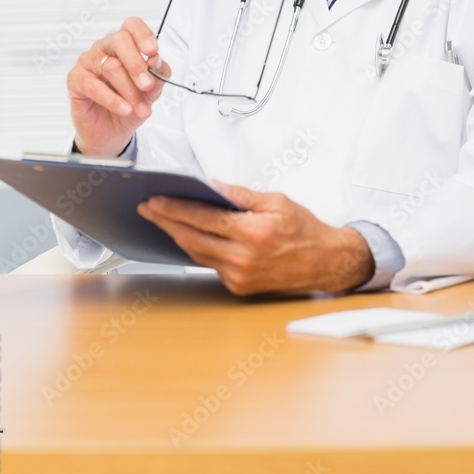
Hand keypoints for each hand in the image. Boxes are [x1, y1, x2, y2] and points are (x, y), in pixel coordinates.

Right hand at [67, 17, 171, 157]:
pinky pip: (94, 86)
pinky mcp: (76, 80)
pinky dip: (113, 99)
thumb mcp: (151, 91)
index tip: (153, 52)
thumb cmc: (130, 104)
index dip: (143, 35)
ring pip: (110, 67)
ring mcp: (88, 62)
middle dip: (137, 65)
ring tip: (140, 108)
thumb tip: (156, 61)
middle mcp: (104, 49)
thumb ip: (157, 74)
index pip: (131, 26)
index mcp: (124, 45)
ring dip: (129, 90)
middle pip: (119, 41)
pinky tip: (124, 109)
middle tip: (147, 85)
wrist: (112, 131)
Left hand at [137, 185, 374, 295]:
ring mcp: (240, 276)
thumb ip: (241, 195)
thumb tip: (211, 186)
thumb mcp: (276, 200)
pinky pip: (210, 265)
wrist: (325, 262)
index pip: (203, 218)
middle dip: (166, 222)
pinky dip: (197, 249)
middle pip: (192, 238)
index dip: (175, 209)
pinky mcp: (240, 287)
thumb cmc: (304, 229)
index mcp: (253, 232)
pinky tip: (187, 237)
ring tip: (162, 220)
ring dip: (177, 236)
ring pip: (197, 254)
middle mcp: (243, 258)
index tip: (155, 200)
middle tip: (147, 209)